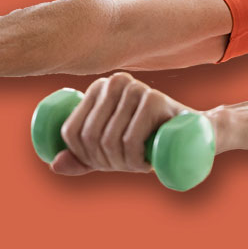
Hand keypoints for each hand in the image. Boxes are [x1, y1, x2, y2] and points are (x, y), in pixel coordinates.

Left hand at [52, 72, 195, 175]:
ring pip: (109, 140)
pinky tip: (145, 163)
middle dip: (106, 162)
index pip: (72, 131)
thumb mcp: (110, 149)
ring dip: (123, 164)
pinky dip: (134, 160)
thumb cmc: (148, 139)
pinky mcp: (155, 99)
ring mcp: (135, 88)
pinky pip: (130, 139)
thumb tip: (54, 165)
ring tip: (139, 164)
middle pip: (90, 137)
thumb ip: (81, 156)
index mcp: (98, 88)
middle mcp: (114, 82)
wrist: (193, 133)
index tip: (106, 163)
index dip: (83, 156)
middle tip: (128, 166)